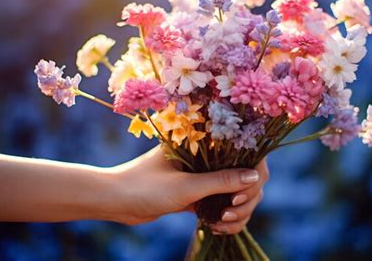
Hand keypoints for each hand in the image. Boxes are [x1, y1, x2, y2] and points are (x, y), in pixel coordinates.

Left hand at [108, 145, 268, 232]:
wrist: (116, 201)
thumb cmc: (146, 186)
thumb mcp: (186, 186)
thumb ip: (222, 181)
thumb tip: (256, 177)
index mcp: (206, 143)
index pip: (245, 152)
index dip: (253, 173)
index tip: (241, 195)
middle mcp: (209, 157)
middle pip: (247, 176)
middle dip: (246, 198)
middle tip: (230, 212)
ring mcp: (205, 176)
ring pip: (238, 193)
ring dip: (238, 212)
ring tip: (222, 223)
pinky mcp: (199, 194)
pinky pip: (224, 204)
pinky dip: (227, 218)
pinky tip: (218, 227)